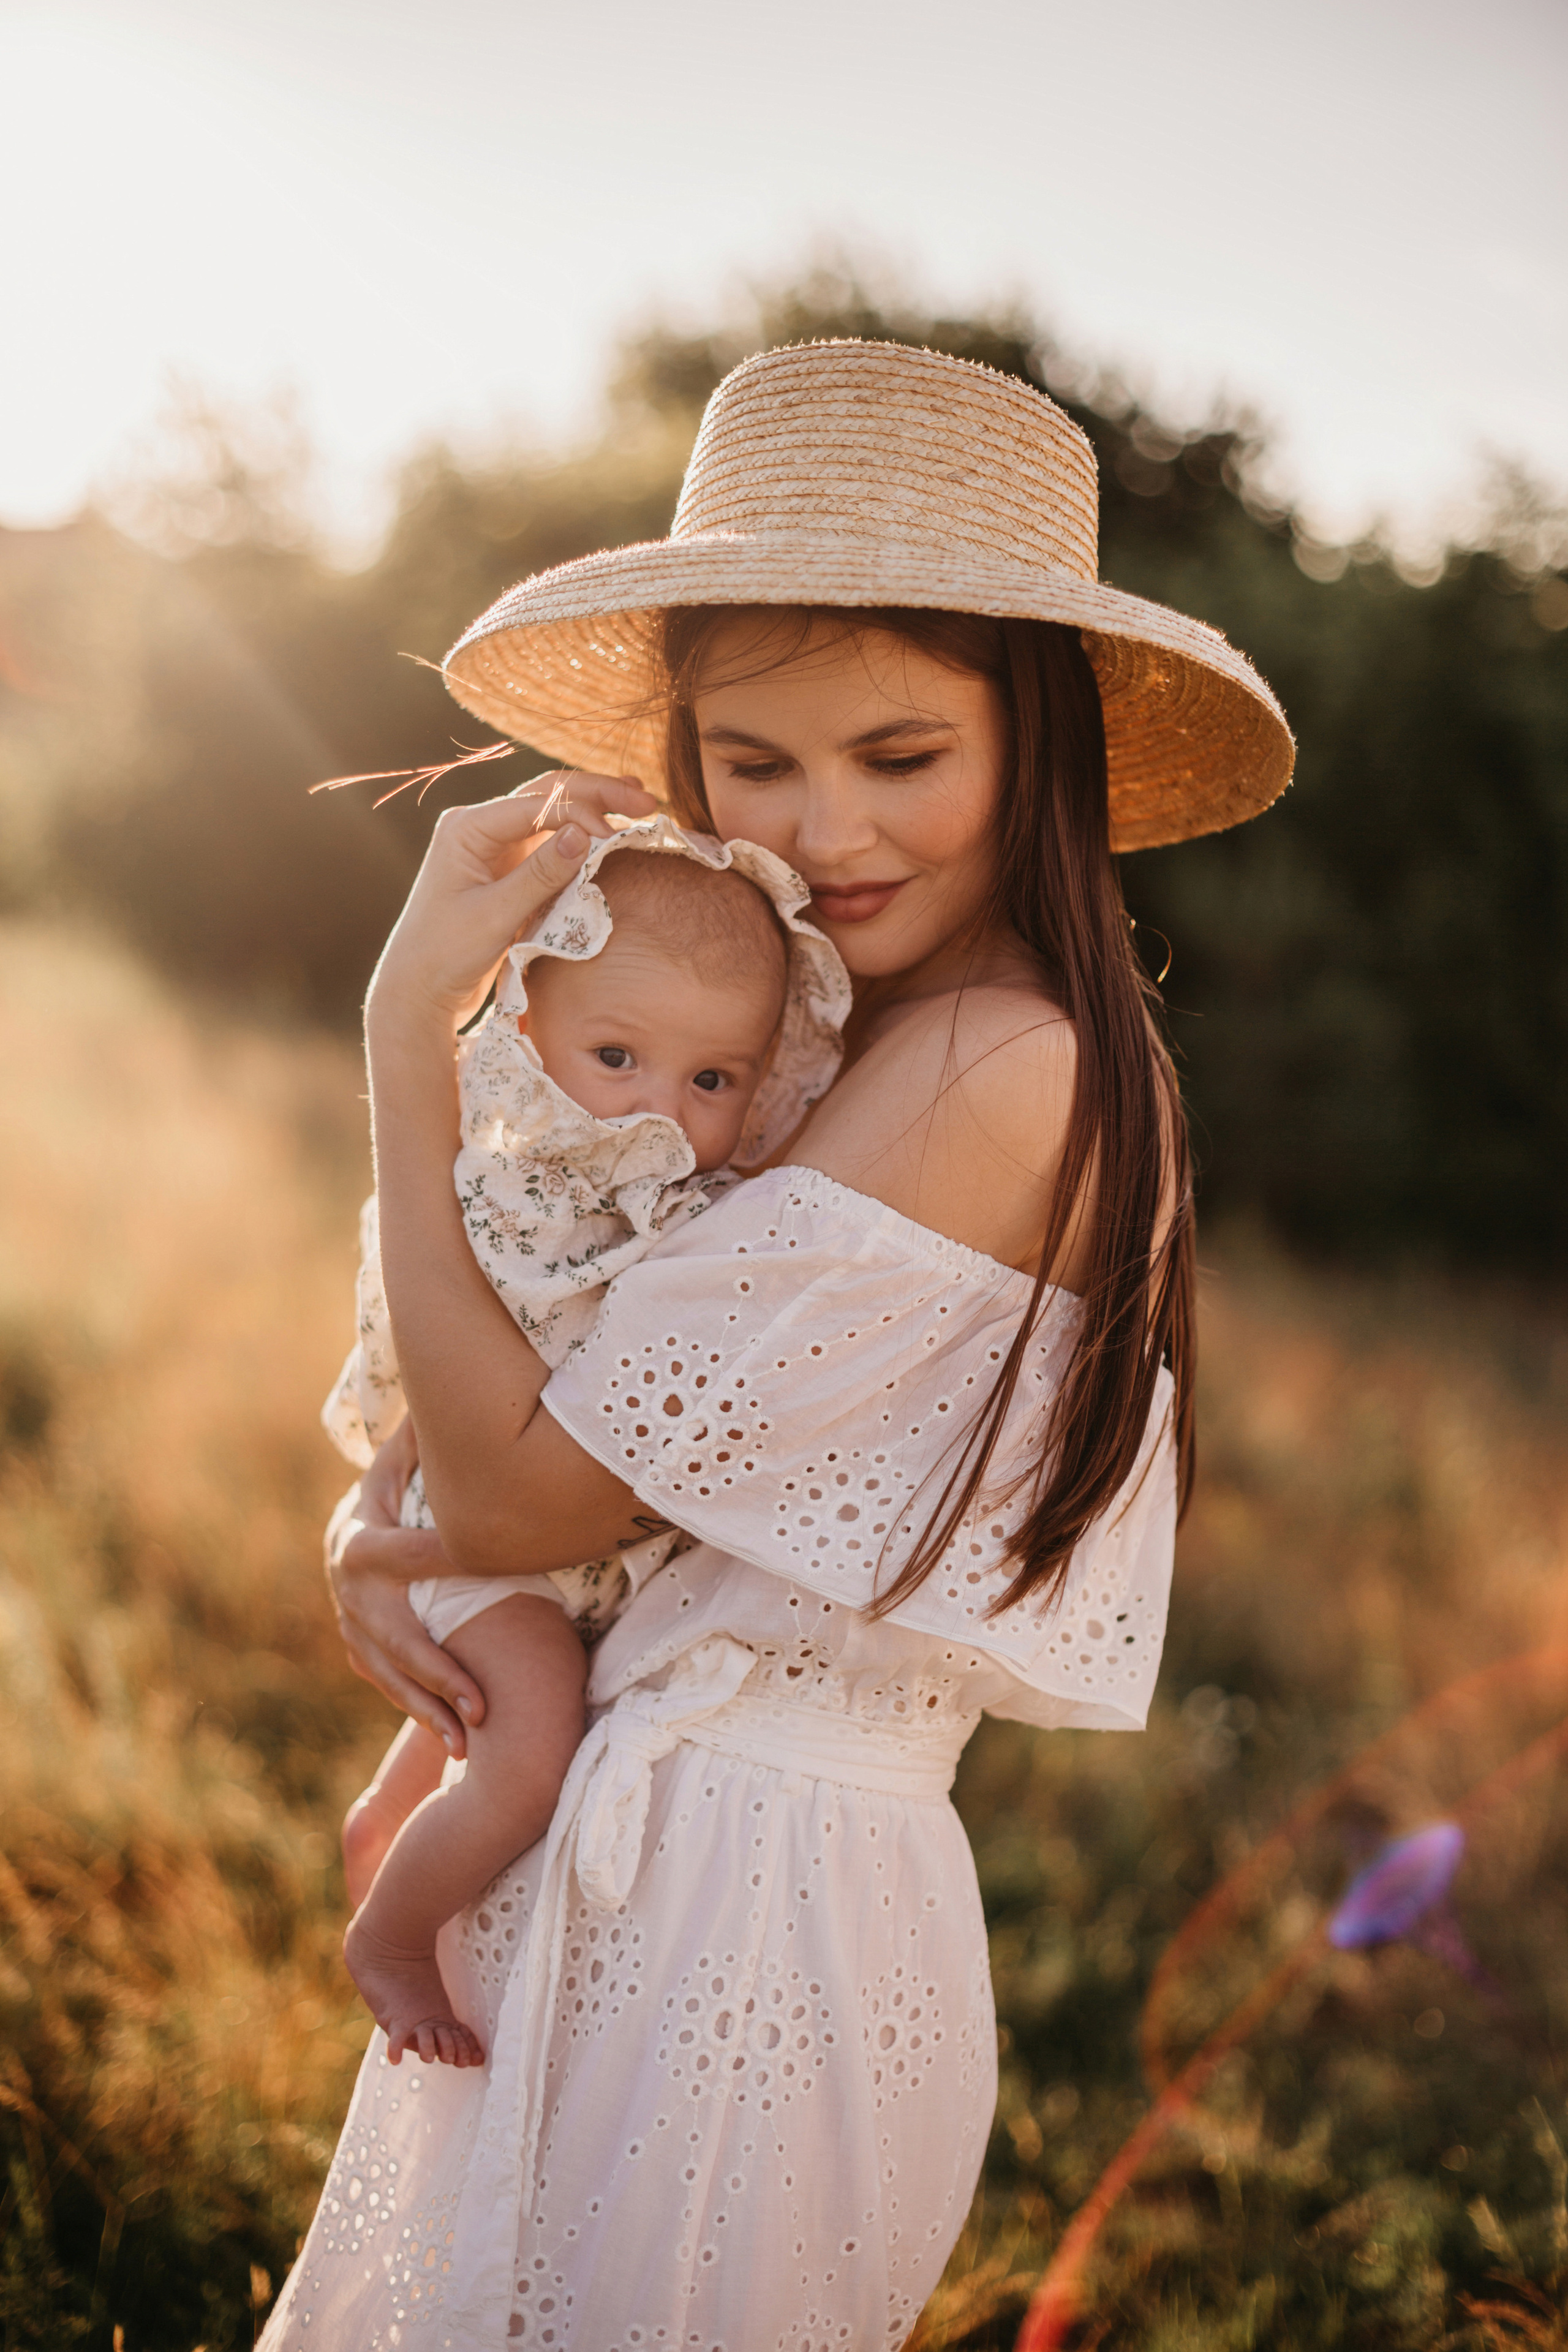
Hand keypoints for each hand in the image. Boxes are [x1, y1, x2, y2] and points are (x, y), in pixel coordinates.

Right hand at [324, 1449, 484, 1755]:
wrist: (349, 1529)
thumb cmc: (395, 1488)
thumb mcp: (403, 1459)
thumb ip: (423, 1439)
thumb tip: (445, 1395)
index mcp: (363, 1538)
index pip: (413, 1553)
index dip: (452, 1560)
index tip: (499, 1573)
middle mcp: (350, 1589)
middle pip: (395, 1637)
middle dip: (437, 1673)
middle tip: (481, 1706)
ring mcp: (351, 1625)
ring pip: (387, 1674)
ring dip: (428, 1708)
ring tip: (469, 1742)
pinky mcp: (357, 1649)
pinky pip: (385, 1683)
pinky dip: (416, 1708)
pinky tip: (451, 1738)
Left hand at [366, 773, 657, 1037]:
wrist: (418, 990)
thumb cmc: (445, 954)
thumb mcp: (495, 915)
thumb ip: (540, 875)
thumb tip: (584, 835)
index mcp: (467, 827)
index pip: (536, 804)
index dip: (581, 814)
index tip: (617, 837)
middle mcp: (480, 827)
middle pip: (547, 793)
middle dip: (597, 793)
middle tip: (646, 799)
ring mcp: (494, 847)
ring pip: (552, 814)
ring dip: (594, 809)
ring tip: (640, 806)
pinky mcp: (506, 870)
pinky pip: (549, 845)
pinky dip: (581, 839)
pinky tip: (612, 834)